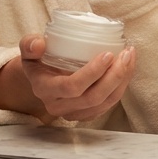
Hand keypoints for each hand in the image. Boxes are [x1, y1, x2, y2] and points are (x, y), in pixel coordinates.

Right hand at [13, 34, 135, 121]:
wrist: (39, 78)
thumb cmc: (37, 60)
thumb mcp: (28, 49)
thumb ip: (29, 44)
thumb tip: (39, 43)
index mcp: (45, 89)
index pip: (72, 86)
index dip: (92, 72)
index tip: (108, 53)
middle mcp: (58, 106)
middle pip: (93, 97)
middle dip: (115, 76)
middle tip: (126, 54)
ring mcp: (73, 113)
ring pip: (104, 103)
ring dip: (122, 81)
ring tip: (130, 58)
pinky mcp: (86, 114)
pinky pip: (108, 105)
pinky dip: (121, 87)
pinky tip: (127, 69)